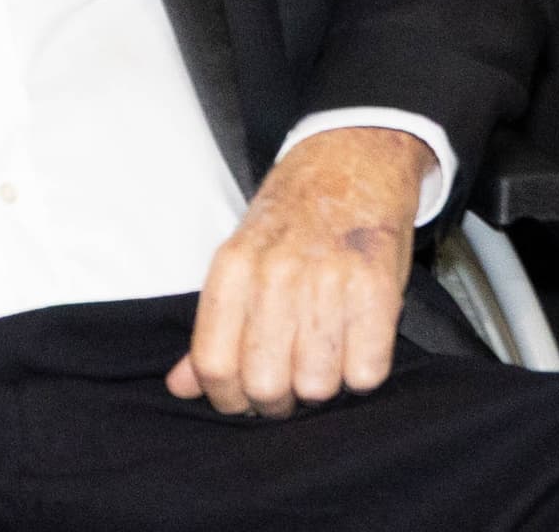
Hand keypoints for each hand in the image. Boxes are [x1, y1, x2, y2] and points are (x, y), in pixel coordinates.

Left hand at [170, 124, 426, 418]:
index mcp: (233, 265)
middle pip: (265, 386)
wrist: (353, 156)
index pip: (213, 364)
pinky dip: (363, 371)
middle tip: (289, 383)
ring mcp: (329, 280)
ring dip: (323, 386)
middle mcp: (276, 273)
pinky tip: (357, 343)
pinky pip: (366, 373)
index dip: (227, 399)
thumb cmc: (293, 216)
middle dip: (278, 402)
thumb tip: (181, 387)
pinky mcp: (378, 288)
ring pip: (317, 387)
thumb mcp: (241, 257)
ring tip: (325, 356)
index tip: (243, 399)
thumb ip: (212, 326)